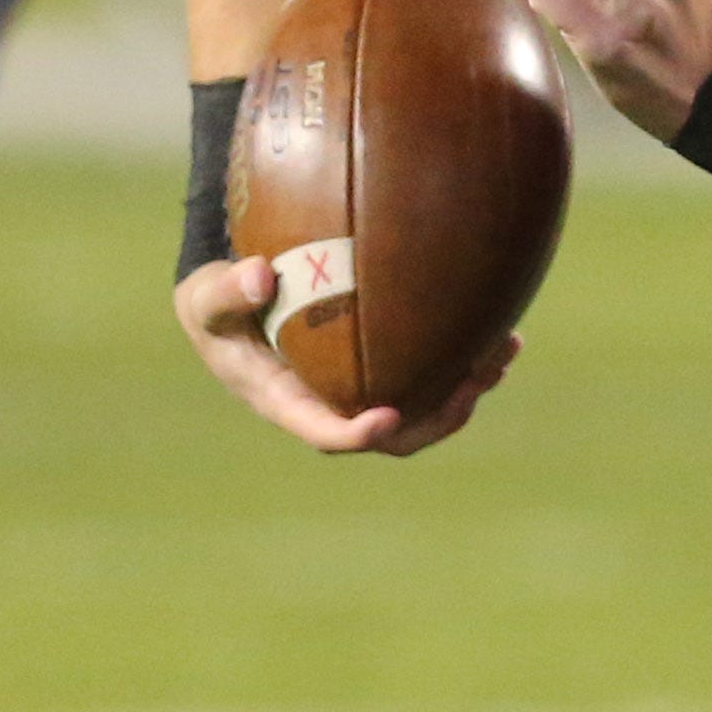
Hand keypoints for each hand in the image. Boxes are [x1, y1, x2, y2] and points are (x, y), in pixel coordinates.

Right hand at [171, 254, 516, 455]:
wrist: (236, 299)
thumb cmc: (219, 302)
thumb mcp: (206, 298)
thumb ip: (227, 291)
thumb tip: (261, 276)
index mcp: (288, 402)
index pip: (325, 432)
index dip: (358, 434)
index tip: (388, 416)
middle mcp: (332, 405)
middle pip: (394, 436)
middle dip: (439, 416)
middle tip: (473, 381)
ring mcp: (363, 390)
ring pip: (426, 408)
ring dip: (468, 387)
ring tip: (504, 349)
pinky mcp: (386, 368)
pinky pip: (433, 377)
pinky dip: (467, 359)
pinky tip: (501, 329)